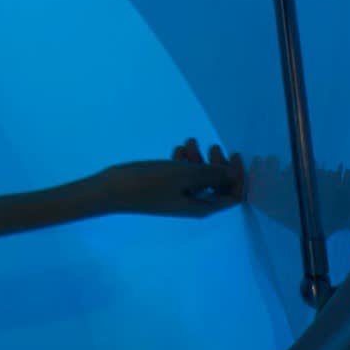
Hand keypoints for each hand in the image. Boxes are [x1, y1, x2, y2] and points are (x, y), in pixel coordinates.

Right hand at [88, 138, 244, 220]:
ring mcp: (179, 197)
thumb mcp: (183, 175)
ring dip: (199, 159)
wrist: (111, 190)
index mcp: (203, 206)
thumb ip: (211, 174)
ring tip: (190, 142)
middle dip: (218, 164)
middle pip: (218, 185)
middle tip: (211, 146)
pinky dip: (185, 162)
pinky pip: (184, 175)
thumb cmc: (149, 183)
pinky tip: (179, 149)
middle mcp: (194, 204)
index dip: (238, 176)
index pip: (233, 195)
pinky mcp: (166, 189)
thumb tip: (233, 175)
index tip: (233, 154)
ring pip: (200, 177)